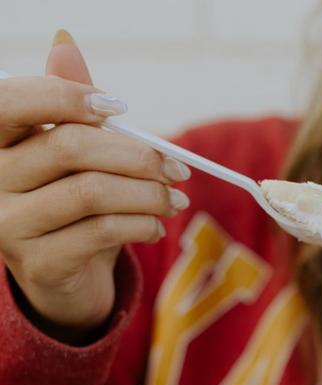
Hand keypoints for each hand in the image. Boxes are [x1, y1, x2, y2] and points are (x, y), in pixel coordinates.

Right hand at [0, 31, 190, 341]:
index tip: (119, 107)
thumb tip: (65, 42)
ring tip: (174, 200)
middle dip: (137, 155)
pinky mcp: (40, 263)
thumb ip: (70, 107)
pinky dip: (142, 225)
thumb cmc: (70, 206)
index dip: (66, 97)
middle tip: (178, 169)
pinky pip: (103, 232)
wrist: (64, 278)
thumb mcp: (72, 156)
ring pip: (92, 193)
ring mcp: (11, 224)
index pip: (13, 102)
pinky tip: (156, 226)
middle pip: (71, 147)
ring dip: (149, 194)